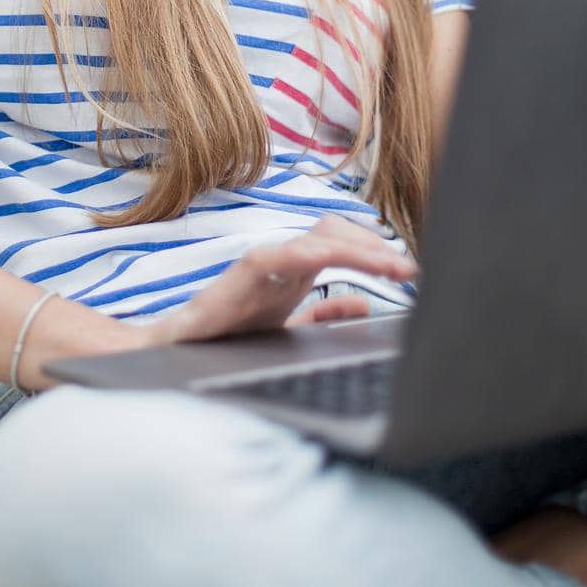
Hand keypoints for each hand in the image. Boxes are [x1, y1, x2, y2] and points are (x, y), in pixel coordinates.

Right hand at [136, 214, 416, 348]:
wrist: (176, 354)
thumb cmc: (227, 339)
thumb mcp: (289, 330)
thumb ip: (323, 316)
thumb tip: (364, 302)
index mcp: (294, 273)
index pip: (341, 243)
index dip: (375, 251)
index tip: (410, 271)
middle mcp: (281, 262)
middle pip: (334, 232)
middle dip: (372, 245)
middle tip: (408, 267)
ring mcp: (260, 266)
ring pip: (312, 240)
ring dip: (355, 249)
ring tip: (387, 265)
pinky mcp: (239, 278)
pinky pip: (275, 257)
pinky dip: (305, 253)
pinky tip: (329, 259)